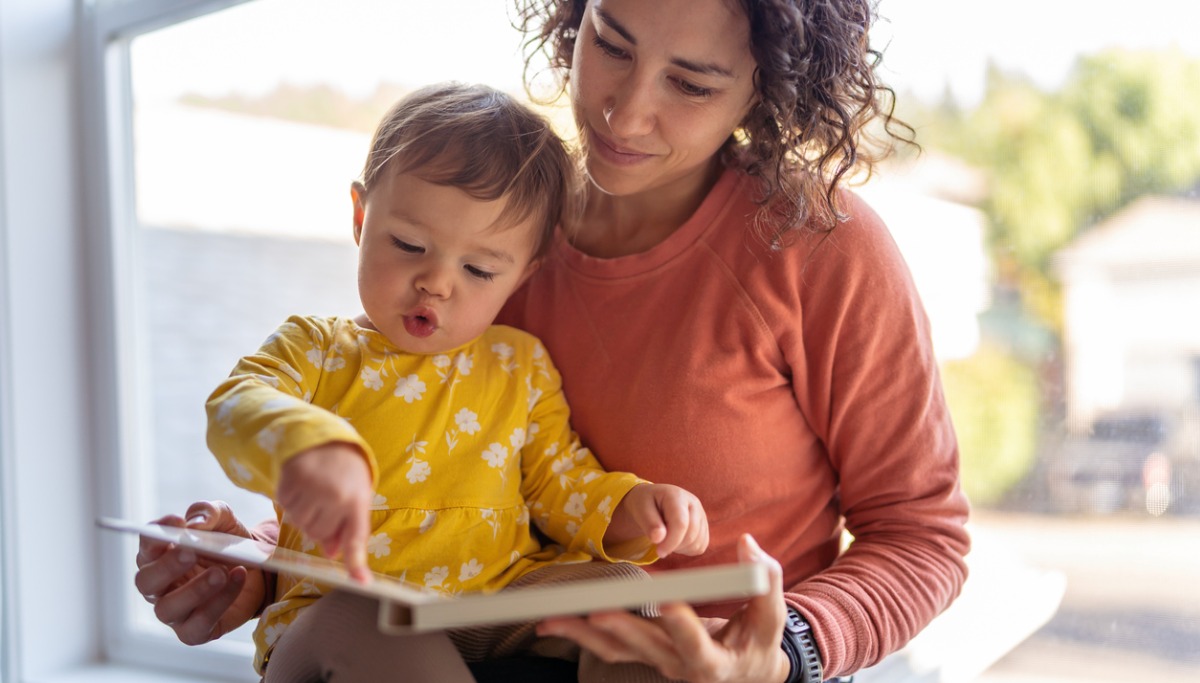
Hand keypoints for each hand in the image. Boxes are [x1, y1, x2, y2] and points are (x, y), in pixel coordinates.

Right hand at [134, 500, 266, 644]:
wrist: (259, 571)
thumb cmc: (229, 543)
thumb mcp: (224, 520)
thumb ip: (208, 513)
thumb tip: (194, 524)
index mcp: (159, 556)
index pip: (146, 545)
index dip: (156, 535)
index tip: (176, 522)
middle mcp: (160, 586)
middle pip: (146, 581)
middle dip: (167, 566)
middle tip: (191, 552)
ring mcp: (175, 611)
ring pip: (167, 608)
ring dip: (194, 590)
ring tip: (220, 572)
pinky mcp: (194, 631)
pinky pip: (197, 625)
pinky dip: (218, 603)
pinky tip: (237, 579)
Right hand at [276, 442, 372, 581]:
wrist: (326, 439)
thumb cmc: (344, 473)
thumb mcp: (355, 497)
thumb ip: (347, 527)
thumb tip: (332, 554)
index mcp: (357, 500)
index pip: (357, 538)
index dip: (357, 563)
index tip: (361, 583)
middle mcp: (336, 495)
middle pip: (318, 534)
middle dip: (320, 523)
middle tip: (326, 500)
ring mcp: (312, 488)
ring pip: (300, 523)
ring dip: (304, 512)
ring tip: (315, 491)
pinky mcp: (291, 481)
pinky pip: (285, 507)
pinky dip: (291, 500)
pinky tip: (302, 485)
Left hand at [538, 534, 791, 682]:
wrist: (746, 671)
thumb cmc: (760, 641)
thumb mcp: (770, 616)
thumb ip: (765, 580)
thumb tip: (747, 544)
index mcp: (713, 661)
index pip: (695, 642)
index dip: (680, 624)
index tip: (666, 602)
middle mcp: (679, 667)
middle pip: (645, 647)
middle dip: (621, 629)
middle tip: (598, 612)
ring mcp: (657, 663)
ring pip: (616, 651)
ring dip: (583, 636)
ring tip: (553, 621)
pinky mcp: (643, 655)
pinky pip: (607, 648)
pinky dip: (579, 635)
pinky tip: (552, 625)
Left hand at [605, 483, 708, 556]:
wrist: (653, 501)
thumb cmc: (646, 504)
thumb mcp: (641, 509)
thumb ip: (649, 523)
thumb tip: (658, 538)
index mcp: (677, 496)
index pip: (681, 523)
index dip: (670, 542)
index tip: (658, 552)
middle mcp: (693, 503)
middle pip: (691, 535)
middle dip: (674, 546)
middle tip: (658, 545)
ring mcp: (701, 515)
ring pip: (697, 543)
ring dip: (680, 548)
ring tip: (666, 539)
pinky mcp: (704, 527)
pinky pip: (700, 547)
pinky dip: (687, 550)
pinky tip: (675, 541)